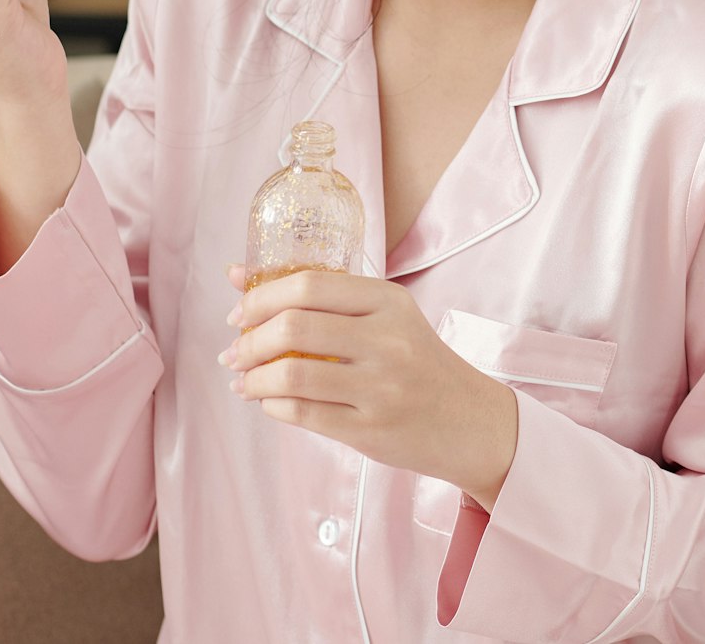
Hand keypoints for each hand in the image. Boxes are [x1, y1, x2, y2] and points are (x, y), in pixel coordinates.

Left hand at [220, 264, 519, 509]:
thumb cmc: (418, 363)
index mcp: (390, 302)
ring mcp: (380, 387)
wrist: (470, 420)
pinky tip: (269, 402)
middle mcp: (387, 340)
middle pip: (293, 327)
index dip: (261, 297)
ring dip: (252, 379)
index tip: (239, 313)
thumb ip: (323, 299)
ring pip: (291, 375)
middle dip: (249, 341)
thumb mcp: (388, 318)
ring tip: (244, 381)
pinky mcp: (370, 429)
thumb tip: (237, 275)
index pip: (309, 286)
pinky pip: (301, 414)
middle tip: (234, 352)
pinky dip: (272, 405)